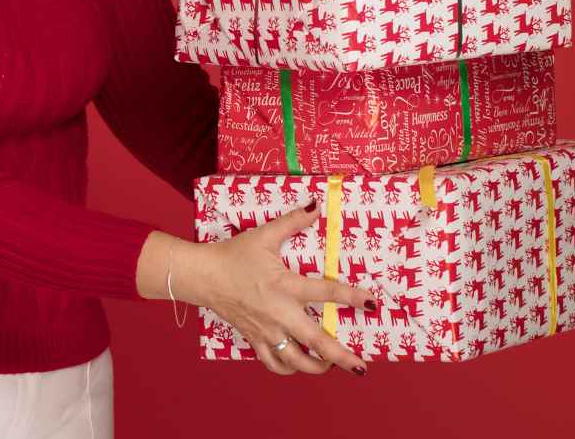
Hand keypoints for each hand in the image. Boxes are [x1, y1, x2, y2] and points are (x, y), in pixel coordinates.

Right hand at [180, 202, 375, 375]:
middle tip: (360, 367)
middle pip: (315, 342)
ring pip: (295, 361)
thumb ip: (292, 221)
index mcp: (285, 286)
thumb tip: (315, 206)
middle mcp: (279, 313)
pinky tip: (298, 364)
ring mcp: (266, 330)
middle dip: (341, 358)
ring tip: (330, 366)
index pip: (325, 293)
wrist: (203, 276)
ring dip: (316, 368)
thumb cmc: (233, 255)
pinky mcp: (254, 339)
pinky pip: (273, 363)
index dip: (351, 298)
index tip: (372, 304)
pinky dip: (288, 368)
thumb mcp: (264, 235)